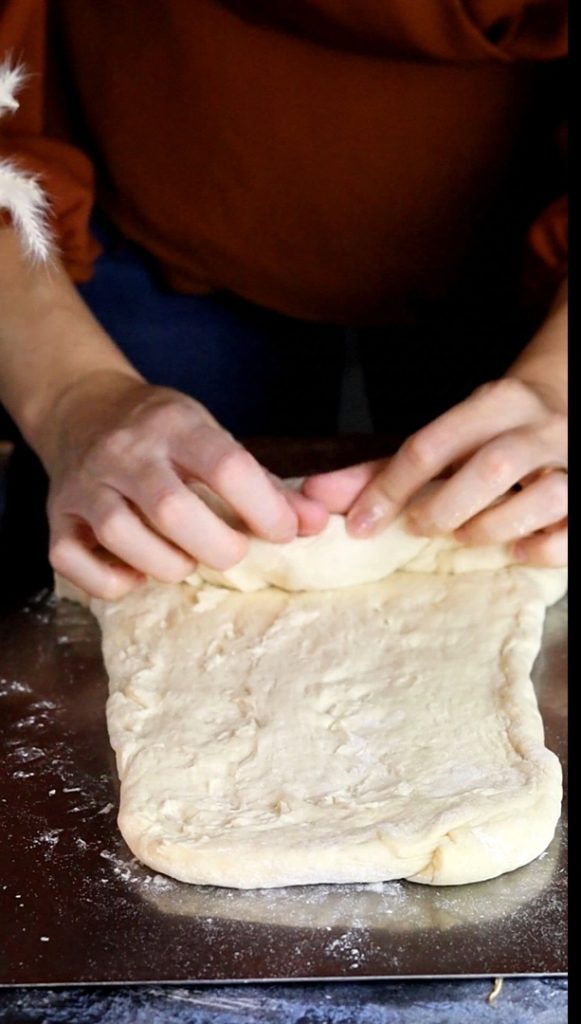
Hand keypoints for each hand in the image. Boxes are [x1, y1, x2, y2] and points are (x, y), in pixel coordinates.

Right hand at [45, 372, 326, 598]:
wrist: (82, 408)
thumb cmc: (161, 432)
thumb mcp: (212, 438)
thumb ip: (264, 484)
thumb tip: (316, 524)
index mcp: (174, 424)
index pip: (226, 466)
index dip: (264, 509)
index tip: (284, 533)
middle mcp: (125, 451)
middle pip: (173, 509)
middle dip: (217, 547)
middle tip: (232, 553)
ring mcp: (84, 483)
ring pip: (122, 536)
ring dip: (167, 564)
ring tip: (186, 561)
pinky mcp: (55, 515)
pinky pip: (74, 563)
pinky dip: (112, 582)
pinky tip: (137, 572)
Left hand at [304, 377, 566, 566]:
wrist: (571, 394)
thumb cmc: (490, 430)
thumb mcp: (444, 435)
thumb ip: (383, 468)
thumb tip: (314, 496)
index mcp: (496, 402)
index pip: (433, 444)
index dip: (389, 489)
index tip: (359, 526)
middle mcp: (539, 427)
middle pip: (494, 467)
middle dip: (446, 508)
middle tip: (421, 527)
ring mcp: (573, 461)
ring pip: (544, 496)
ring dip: (492, 526)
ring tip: (465, 535)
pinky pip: (574, 530)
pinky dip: (545, 547)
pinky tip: (517, 552)